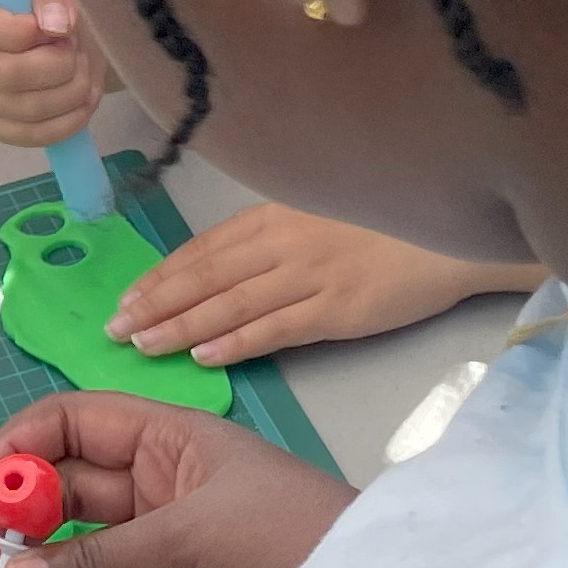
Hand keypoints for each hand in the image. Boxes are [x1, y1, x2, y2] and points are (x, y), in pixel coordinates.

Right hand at [0, 0, 101, 145]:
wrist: (68, 41)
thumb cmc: (56, 7)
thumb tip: (55, 24)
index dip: (16, 31)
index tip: (53, 28)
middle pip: (5, 74)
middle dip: (57, 65)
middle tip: (76, 51)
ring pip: (23, 108)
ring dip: (70, 92)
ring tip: (83, 72)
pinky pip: (28, 135)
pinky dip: (65, 122)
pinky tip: (80, 103)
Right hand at [0, 390, 350, 567]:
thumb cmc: (299, 543)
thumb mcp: (194, 542)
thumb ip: (100, 562)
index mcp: (167, 440)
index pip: (69, 426)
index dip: (15, 453)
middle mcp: (161, 486)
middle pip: (63, 496)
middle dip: (15, 532)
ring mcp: (168, 547)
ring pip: (79, 557)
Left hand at [110, 206, 544, 366]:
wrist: (453, 233)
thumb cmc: (384, 223)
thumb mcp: (317, 213)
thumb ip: (271, 236)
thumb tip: (218, 267)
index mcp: (274, 214)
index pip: (202, 248)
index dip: (160, 275)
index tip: (125, 297)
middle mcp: (283, 241)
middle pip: (205, 275)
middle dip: (155, 302)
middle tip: (115, 328)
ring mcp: (310, 275)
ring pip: (230, 303)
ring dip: (181, 326)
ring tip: (144, 345)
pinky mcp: (339, 310)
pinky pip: (276, 328)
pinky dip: (236, 341)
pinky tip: (204, 355)